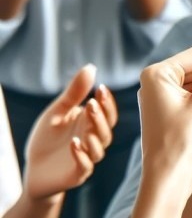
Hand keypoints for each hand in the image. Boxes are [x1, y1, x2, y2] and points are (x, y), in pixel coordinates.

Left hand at [24, 64, 117, 199]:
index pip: (108, 112)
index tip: (101, 88)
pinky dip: (81, 155)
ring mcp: (87, 157)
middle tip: (92, 103)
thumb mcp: (57, 112)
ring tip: (86, 126)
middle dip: (101, 116)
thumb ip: (74, 93)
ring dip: (95, 135)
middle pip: (106, 128)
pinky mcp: (77, 173)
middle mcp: (93, 139)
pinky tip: (74, 144)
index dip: (107, 102)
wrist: (34, 171)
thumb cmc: (47, 139)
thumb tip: (91, 67)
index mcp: (91, 124)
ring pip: (100, 147)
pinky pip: (85, 165)